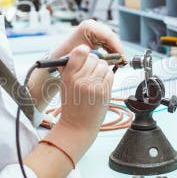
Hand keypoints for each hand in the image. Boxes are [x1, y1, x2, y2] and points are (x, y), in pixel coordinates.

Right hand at [48, 45, 113, 160]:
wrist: (77, 126)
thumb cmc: (72, 105)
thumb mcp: (66, 84)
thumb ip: (73, 68)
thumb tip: (84, 51)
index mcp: (68, 75)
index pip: (79, 52)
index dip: (85, 51)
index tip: (85, 54)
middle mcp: (80, 79)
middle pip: (94, 57)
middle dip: (95, 62)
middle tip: (91, 71)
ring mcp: (92, 85)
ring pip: (104, 65)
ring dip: (102, 70)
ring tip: (96, 80)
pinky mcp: (103, 91)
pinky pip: (110, 75)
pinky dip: (108, 77)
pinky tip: (101, 85)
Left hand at [50, 20, 124, 61]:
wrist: (58, 57)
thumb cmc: (67, 56)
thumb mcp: (84, 58)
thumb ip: (102, 58)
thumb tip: (117, 60)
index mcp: (88, 27)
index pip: (108, 35)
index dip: (117, 47)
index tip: (121, 58)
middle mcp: (91, 25)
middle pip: (111, 37)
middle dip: (117, 49)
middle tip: (122, 62)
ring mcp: (93, 29)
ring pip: (110, 40)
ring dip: (115, 51)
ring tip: (118, 62)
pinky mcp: (94, 34)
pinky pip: (106, 42)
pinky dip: (111, 50)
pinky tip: (113, 59)